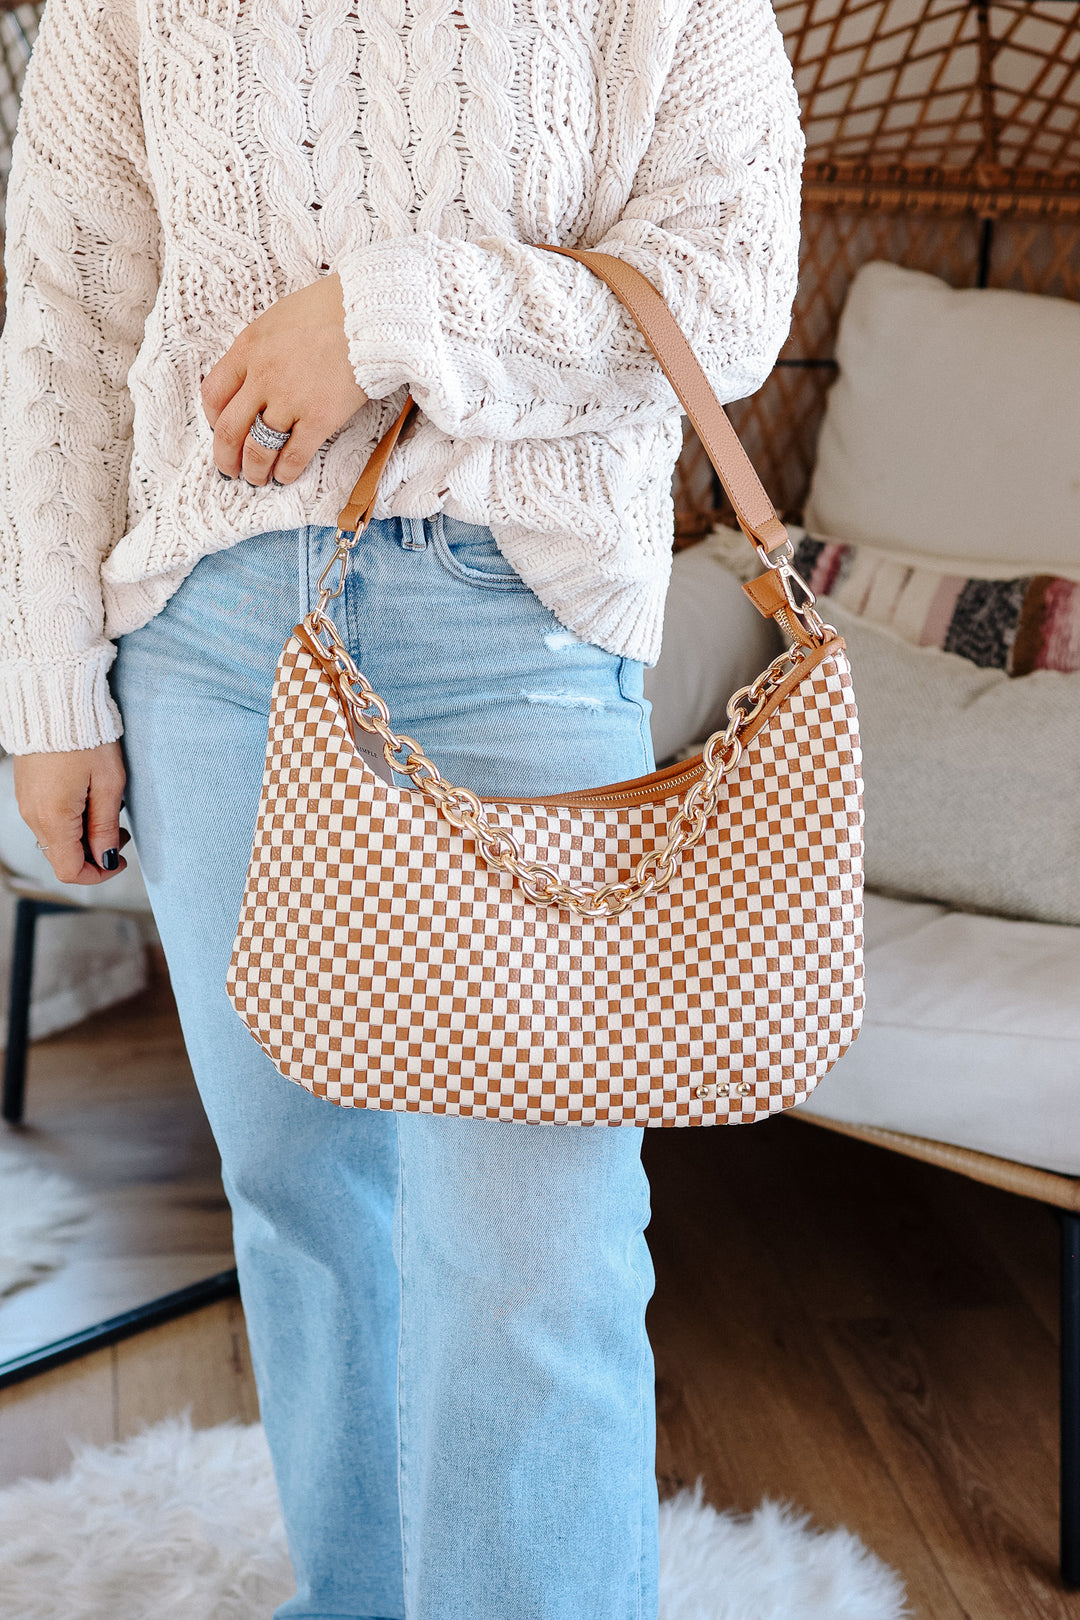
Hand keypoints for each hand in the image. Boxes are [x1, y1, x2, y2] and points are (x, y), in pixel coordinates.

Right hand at [14, 744, 129, 885]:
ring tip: (108, 812)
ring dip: (83, 836)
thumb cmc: (87, 738)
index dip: (97, 874)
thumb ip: (105, 826)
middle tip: (121, 833)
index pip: (69, 870)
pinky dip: (70, 821)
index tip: (119, 861)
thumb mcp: (108, 785)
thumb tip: (105, 857)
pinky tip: (89, 800)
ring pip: (56, 838)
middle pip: (62, 856)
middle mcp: (33, 815)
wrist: (56, 701)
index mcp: (53, 819)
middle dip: (94, 854)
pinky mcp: (28, 791)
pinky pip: (48, 819)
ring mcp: (27, 802)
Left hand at [201, 271, 367, 486]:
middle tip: (230, 469)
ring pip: (258, 448)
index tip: (220, 430)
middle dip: (226, 457)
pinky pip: (294, 455)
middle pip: (229, 429)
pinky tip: (285, 476)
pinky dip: (286, 471)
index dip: (212, 420)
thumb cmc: (329, 310)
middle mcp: (262, 377)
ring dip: (254, 470)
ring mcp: (289, 400)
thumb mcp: (278, 319)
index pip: (213, 394)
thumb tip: (253, 375)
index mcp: (248, 349)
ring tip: (257, 479)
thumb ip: (260, 349)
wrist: (367, 313)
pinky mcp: (319, 418)